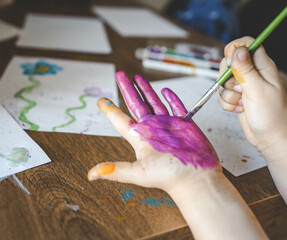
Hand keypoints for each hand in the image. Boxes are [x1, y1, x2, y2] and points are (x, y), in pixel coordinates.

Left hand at [88, 71, 220, 192]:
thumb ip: (116, 170)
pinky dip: (171, 97)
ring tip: (138, 77)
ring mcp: (168, 125)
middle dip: (128, 89)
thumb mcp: (138, 172)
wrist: (196, 180)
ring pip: (154, 102)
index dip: (110, 109)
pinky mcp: (184, 124)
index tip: (100, 100)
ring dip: (146, 90)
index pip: (120, 119)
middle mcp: (152, 129)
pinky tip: (165, 90)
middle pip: (136, 104)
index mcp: (139, 137)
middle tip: (121, 75)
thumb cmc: (169, 177)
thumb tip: (91, 175)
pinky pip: (176, 106)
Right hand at [218, 36, 286, 152]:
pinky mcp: (237, 98)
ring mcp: (244, 86)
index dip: (235, 48)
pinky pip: (222, 95)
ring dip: (227, 94)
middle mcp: (253, 74)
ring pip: (223, 81)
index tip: (230, 62)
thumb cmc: (271, 115)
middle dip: (227, 76)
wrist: (270, 138)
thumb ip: (245, 69)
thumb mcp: (257, 90)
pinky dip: (227, 104)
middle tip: (239, 87)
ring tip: (242, 102)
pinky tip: (240, 110)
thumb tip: (237, 50)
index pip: (246, 44)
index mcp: (262, 66)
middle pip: (229, 62)